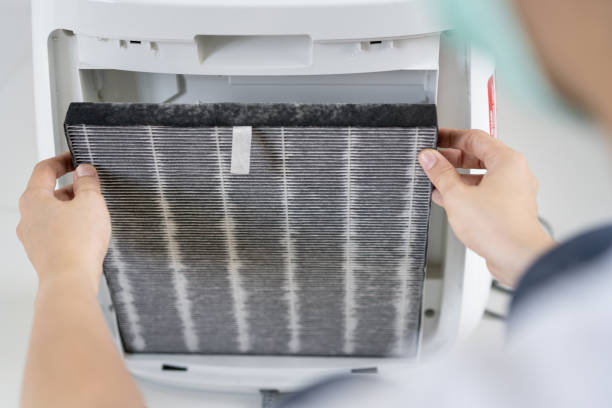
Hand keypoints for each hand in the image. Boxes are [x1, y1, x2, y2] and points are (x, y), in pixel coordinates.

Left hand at [17, 152, 110, 291]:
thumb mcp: (90, 202)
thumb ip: (88, 182)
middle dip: (73, 188)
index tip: (77, 158)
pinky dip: (72, 228)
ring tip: (96, 214)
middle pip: (49, 192)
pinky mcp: (44, 254)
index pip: (44, 169)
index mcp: (33, 199)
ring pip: (54, 214)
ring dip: (74, 210)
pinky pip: (58, 233)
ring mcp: (33, 238)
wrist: (70, 281)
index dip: (63, 160)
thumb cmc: (76, 243)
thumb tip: (84, 172)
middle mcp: (27, 218)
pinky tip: (90, 234)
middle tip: (94, 188)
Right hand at [418, 129, 554, 286]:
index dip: (450, 137)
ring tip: (436, 181)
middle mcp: (515, 173)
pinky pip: (486, 193)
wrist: (518, 259)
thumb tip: (429, 158)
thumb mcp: (457, 196)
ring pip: (482, 176)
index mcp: (507, 161)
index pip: (474, 137)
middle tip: (432, 161)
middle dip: (452, 159)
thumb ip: (441, 174)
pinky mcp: (510, 209)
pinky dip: (467, 193)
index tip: (434, 140)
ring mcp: (514, 192)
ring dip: (458, 178)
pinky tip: (449, 200)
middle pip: (479, 156)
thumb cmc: (499, 228)